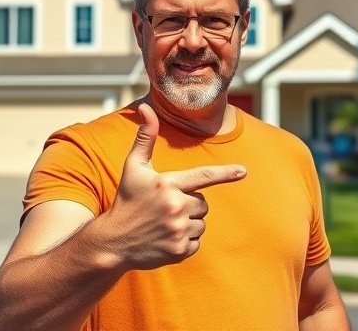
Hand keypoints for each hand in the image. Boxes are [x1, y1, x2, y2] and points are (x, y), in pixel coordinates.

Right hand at [103, 103, 245, 270]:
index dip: (225, 173)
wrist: (113, 241)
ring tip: (164, 223)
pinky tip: (166, 238)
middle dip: (189, 204)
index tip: (244, 171)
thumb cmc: (126, 200)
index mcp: (167, 184)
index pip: (203, 176)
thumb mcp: (134, 168)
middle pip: (203, 203)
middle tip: (165, 208)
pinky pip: (197, 242)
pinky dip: (186, 241)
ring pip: (202, 223)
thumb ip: (146, 137)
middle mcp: (175, 206)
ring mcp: (178, 230)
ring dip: (189, 223)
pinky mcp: (180, 250)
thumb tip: (147, 107)